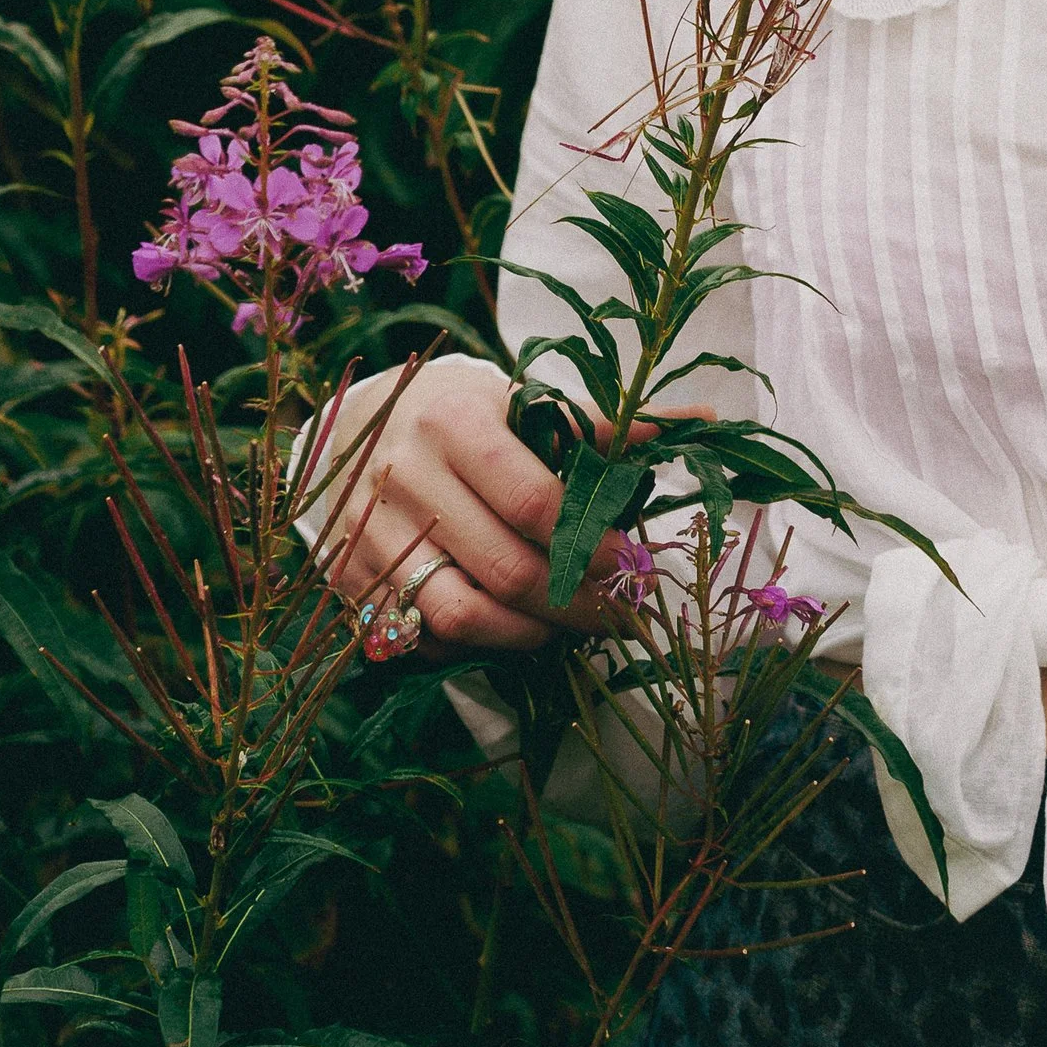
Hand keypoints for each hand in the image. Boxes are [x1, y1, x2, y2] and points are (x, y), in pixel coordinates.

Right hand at [308, 360, 625, 652]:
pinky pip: (420, 636)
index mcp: (454, 424)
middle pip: (504, 569)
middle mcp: (405, 479)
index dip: (593, 544)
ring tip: (569, 627)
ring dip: (527, 634)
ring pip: (458, 616)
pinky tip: (509, 629)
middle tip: (622, 613)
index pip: (533, 501)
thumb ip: (599, 424)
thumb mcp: (520, 401)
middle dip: (576, 603)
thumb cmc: (458, 411)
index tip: (635, 565)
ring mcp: (370, 535)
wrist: (359, 423)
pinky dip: (472, 645)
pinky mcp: (349, 578)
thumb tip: (697, 422)